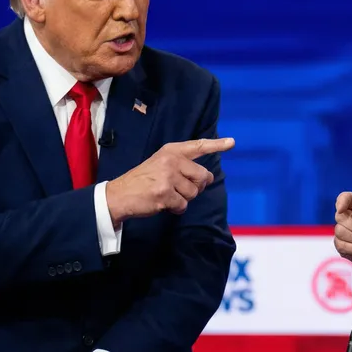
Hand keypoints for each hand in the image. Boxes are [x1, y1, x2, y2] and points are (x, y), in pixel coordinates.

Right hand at [106, 137, 233, 224]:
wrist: (119, 195)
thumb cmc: (143, 181)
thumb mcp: (161, 164)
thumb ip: (183, 166)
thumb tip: (209, 178)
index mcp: (171, 151)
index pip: (198, 146)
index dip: (217, 145)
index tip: (232, 142)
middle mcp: (171, 160)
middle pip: (202, 177)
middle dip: (196, 187)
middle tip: (179, 189)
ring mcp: (167, 177)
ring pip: (193, 193)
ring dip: (184, 199)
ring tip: (167, 195)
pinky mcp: (164, 193)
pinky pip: (183, 205)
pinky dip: (176, 208)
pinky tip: (163, 204)